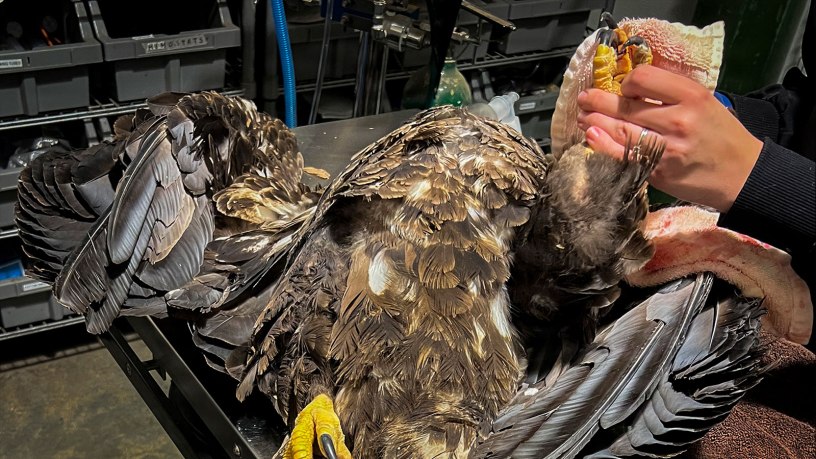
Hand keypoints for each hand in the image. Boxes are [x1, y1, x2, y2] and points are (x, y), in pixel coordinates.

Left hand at [576, 65, 763, 212]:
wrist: (742, 174)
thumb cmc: (720, 134)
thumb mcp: (705, 102)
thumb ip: (671, 93)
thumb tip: (630, 88)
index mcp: (692, 97)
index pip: (643, 79)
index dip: (627, 83)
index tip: (623, 89)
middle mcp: (678, 120)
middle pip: (625, 106)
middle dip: (598, 101)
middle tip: (585, 99)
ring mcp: (666, 148)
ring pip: (620, 130)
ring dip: (594, 122)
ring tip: (583, 117)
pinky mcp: (656, 171)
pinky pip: (621, 156)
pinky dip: (602, 146)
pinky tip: (591, 137)